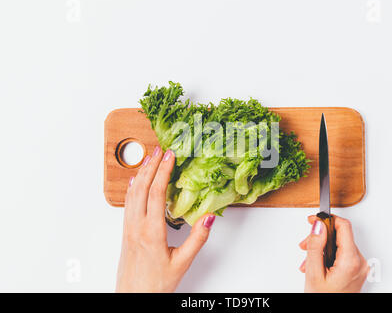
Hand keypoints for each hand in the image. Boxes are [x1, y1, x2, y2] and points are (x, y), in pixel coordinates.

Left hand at [116, 147, 215, 292]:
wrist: (133, 298)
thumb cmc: (155, 284)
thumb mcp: (182, 263)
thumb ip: (196, 240)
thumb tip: (208, 218)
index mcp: (151, 231)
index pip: (156, 193)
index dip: (163, 171)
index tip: (170, 156)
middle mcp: (136, 226)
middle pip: (142, 187)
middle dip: (151, 165)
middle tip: (160, 149)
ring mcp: (129, 228)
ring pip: (133, 193)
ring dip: (142, 173)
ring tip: (149, 158)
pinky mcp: (126, 232)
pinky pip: (128, 203)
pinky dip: (133, 187)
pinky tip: (136, 181)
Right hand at [299, 215, 368, 292]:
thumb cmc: (324, 298)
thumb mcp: (313, 272)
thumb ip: (316, 246)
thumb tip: (318, 226)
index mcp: (351, 261)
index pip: (344, 226)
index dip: (327, 219)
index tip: (314, 219)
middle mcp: (360, 262)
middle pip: (339, 235)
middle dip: (320, 237)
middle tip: (306, 244)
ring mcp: (360, 267)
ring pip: (339, 244)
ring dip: (321, 247)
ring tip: (308, 259)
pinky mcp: (356, 270)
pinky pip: (342, 254)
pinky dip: (328, 255)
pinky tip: (317, 263)